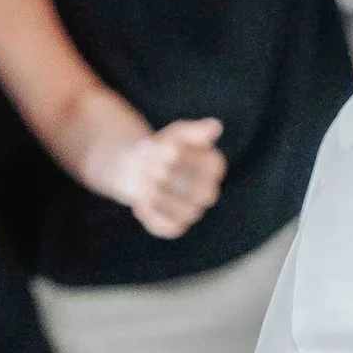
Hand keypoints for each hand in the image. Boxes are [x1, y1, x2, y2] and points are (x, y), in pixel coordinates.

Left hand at [116, 118, 223, 238]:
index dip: (188, 158)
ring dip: (158, 195)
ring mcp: (193, 212)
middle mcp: (208, 192)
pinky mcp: (174, 226)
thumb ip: (194, 131)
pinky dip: (151, 213)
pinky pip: (166, 226)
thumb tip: (215, 126)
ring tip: (143, 182)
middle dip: (172, 179)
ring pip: (183, 211)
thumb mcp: (176, 135)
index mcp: (214, 168)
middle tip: (150, 168)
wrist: (137, 169)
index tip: (166, 147)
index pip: (212, 167)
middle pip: (200, 192)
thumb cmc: (162, 150)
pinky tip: (141, 200)